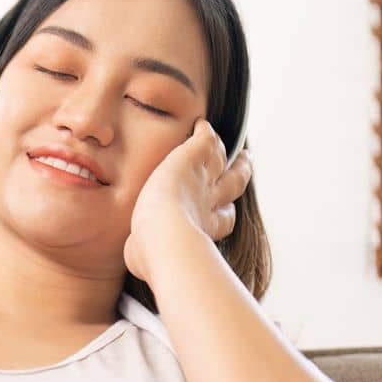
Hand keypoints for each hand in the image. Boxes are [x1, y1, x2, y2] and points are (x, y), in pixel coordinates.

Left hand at [124, 117, 252, 284]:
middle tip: (246, 163)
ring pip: (221, 159)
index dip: (224, 211)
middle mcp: (209, 203)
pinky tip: (201, 124)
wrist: (163, 237)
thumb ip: (143, 252)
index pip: (222, 218)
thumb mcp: (146, 256)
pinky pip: (205, 139)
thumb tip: (136, 257)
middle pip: (233, 184)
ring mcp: (203, 179)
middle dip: (240, 174)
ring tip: (234, 144)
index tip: (225, 208)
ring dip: (225, 151)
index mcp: (202, 229)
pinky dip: (204, 132)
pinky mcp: (191, 158)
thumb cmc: (153, 254)